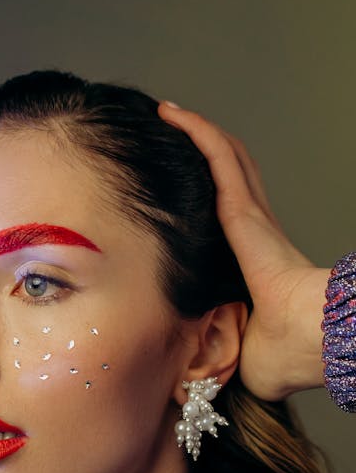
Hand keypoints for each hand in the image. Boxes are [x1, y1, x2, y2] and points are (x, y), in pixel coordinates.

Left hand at [157, 102, 328, 400]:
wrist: (302, 344)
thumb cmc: (274, 356)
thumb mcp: (228, 344)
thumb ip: (205, 338)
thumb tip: (172, 358)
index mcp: (253, 258)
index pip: (229, 210)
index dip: (211, 186)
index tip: (183, 178)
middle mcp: (255, 230)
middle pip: (230, 172)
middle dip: (203, 147)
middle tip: (173, 130)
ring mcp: (252, 217)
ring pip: (224, 156)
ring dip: (197, 130)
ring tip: (169, 114)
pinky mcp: (243, 212)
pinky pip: (219, 158)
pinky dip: (197, 131)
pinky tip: (174, 114)